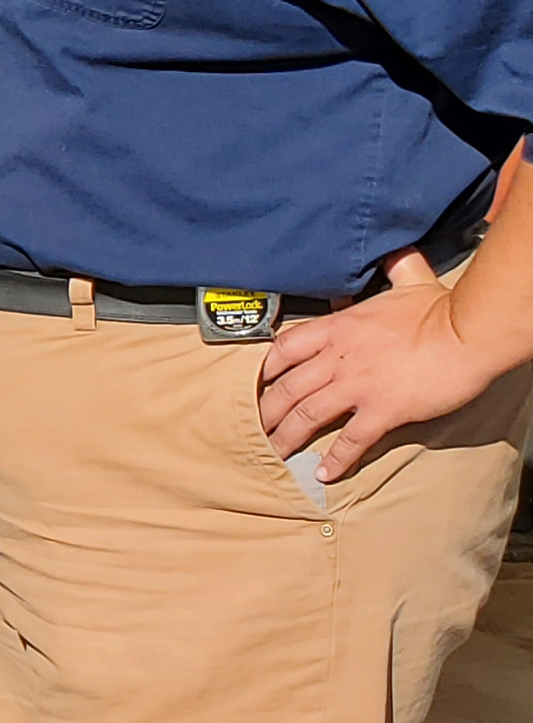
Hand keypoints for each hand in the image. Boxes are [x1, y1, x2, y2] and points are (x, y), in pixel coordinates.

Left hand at [259, 251, 506, 482]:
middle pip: (287, 387)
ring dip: (288, 437)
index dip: (266, 367)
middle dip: (266, 411)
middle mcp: (338, 356)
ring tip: (275, 453)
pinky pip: (351, 439)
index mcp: (338, 327)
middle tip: (254, 428)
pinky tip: (325, 473)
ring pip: (308, 414)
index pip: (285, 347)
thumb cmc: (440, 308)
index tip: (255, 382)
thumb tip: (395, 249)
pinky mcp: (384, 410)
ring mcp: (358, 385)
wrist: (467, 334)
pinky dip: (336, 459)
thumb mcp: (409, 278)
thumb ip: (395, 266)